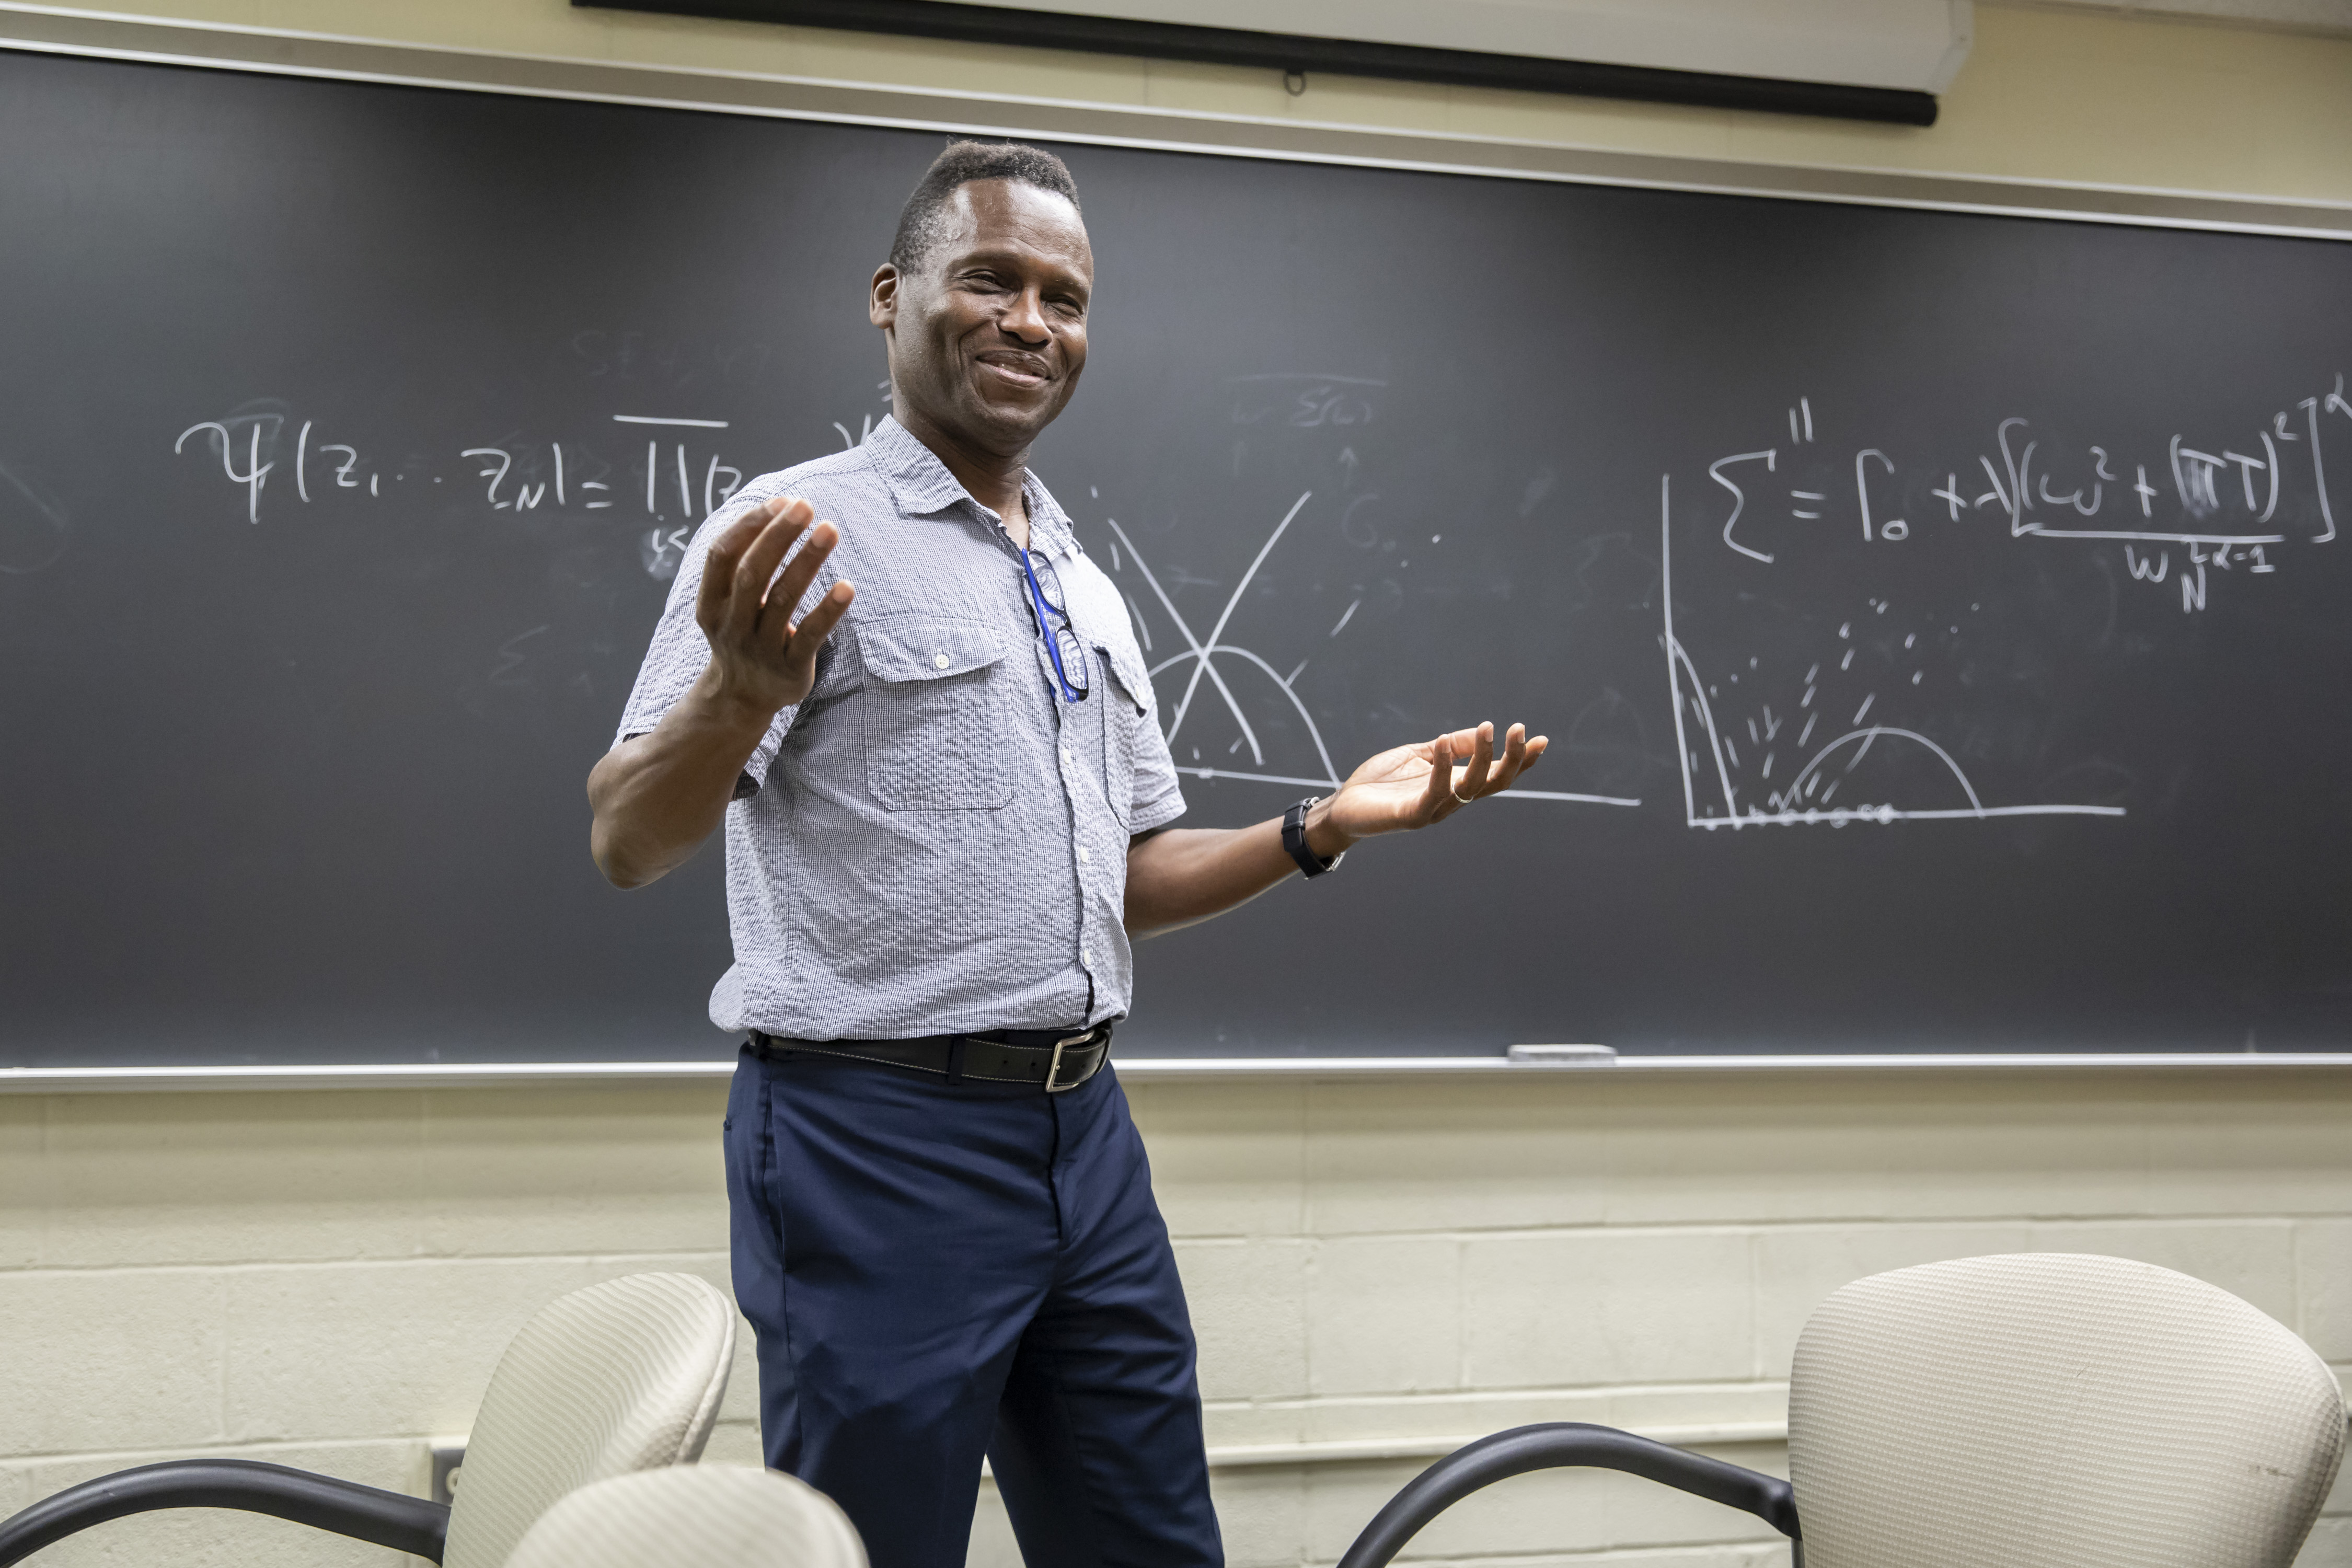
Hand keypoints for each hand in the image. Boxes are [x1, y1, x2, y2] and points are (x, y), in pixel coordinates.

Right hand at [693, 496, 854, 720]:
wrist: (743, 696)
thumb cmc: (745, 630)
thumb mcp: (729, 601)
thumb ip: (744, 561)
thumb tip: (780, 505)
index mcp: (711, 603)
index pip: (722, 555)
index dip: (750, 525)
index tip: (781, 501)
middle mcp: (731, 625)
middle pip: (752, 573)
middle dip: (778, 536)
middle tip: (806, 506)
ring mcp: (760, 648)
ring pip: (782, 599)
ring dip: (806, 561)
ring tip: (829, 529)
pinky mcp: (790, 669)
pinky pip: (811, 636)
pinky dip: (829, 610)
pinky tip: (847, 586)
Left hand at [1314, 721, 1548, 853]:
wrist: (1342, 807)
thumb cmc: (1380, 783)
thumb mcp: (1419, 755)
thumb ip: (1448, 747)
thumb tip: (1481, 732)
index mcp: (1456, 786)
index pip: (1495, 774)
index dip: (1520, 761)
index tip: (1541, 740)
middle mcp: (1451, 801)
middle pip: (1493, 784)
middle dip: (1512, 758)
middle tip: (1519, 730)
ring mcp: (1433, 810)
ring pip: (1470, 788)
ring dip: (1481, 757)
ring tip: (1487, 728)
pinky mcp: (1411, 815)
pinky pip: (1434, 794)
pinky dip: (1442, 769)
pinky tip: (1440, 744)